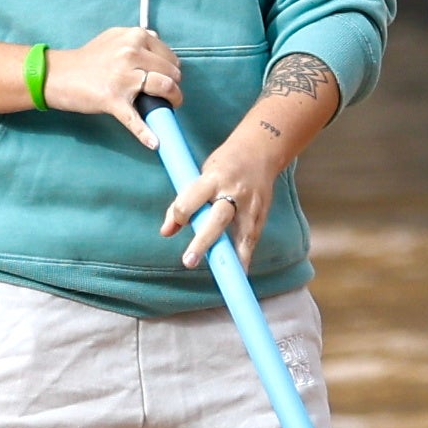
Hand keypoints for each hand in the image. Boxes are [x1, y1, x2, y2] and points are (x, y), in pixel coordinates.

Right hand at [41, 24, 182, 122]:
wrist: (58, 75)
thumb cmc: (87, 59)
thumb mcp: (113, 38)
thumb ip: (136, 39)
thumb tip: (158, 40)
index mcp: (135, 37)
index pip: (169, 56)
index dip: (172, 70)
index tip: (169, 79)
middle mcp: (131, 53)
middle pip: (171, 72)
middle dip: (174, 86)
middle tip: (169, 96)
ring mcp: (123, 77)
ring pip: (164, 88)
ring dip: (172, 101)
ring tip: (168, 108)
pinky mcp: (113, 99)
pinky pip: (135, 119)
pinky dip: (146, 133)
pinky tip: (154, 142)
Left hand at [160, 118, 289, 267]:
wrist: (260, 151)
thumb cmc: (223, 165)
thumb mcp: (201, 176)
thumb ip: (184, 202)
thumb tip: (166, 232)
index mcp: (214, 178)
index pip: (193, 197)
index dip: (181, 212)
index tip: (176, 225)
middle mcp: (233, 192)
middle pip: (218, 218)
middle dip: (203, 241)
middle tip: (188, 261)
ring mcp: (250, 205)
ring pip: (241, 233)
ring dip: (231, 256)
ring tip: (225, 276)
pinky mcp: (261, 214)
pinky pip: (251, 239)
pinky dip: (245, 256)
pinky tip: (239, 273)